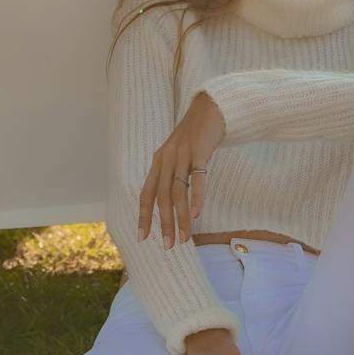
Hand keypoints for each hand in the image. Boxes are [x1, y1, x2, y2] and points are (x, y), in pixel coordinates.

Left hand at [137, 91, 228, 248]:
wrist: (211, 108)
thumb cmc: (195, 137)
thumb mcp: (177, 155)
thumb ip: (172, 175)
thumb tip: (170, 203)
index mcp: (158, 162)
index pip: (147, 194)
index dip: (144, 216)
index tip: (142, 238)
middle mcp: (166, 159)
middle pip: (162, 198)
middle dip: (164, 224)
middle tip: (168, 246)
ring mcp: (182, 155)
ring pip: (178, 192)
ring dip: (181, 217)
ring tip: (184, 237)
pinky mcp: (200, 151)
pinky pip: (197, 178)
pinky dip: (196, 197)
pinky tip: (197, 214)